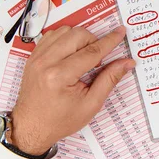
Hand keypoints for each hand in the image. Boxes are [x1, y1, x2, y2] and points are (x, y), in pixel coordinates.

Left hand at [10, 26, 134, 154]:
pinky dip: (65, 38)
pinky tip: (70, 52)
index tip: (120, 32)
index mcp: (60, 76)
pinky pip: (52, 35)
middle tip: (97, 59)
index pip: (92, 51)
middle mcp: (46, 63)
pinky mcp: (33, 57)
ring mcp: (37, 58)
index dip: (110, 41)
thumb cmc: (60, 120)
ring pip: (65, 30)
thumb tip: (126, 63)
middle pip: (78, 35)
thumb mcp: (91, 104)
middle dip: (94, 41)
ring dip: (79, 39)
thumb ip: (110, 79)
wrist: (31, 127)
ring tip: (83, 56)